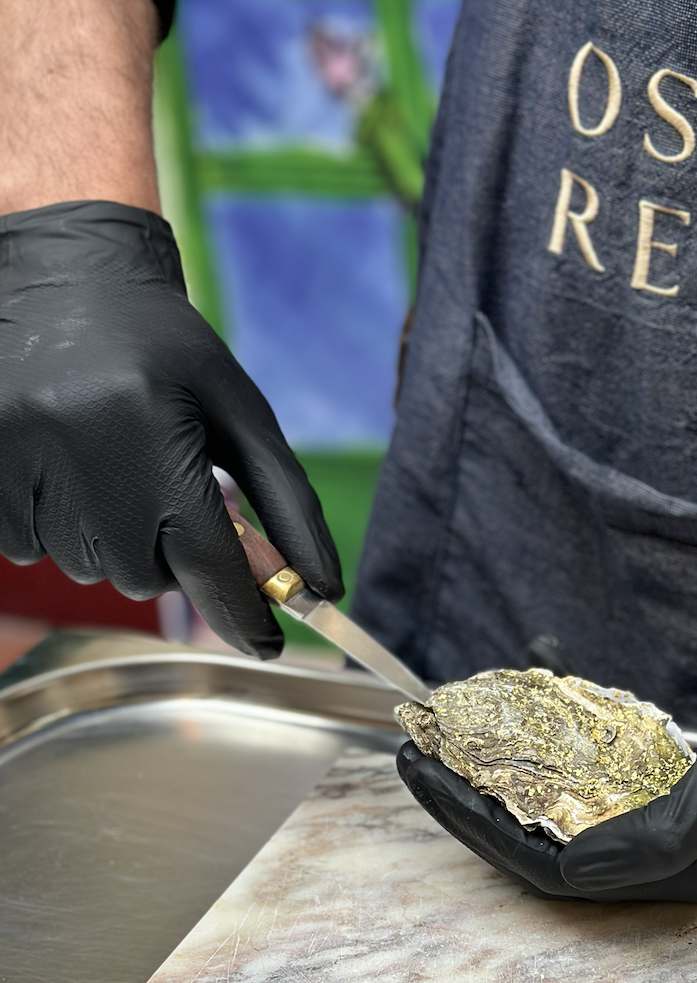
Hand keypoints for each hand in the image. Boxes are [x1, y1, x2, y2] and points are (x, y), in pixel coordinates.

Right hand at [0, 201, 341, 656]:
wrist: (65, 277)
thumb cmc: (169, 352)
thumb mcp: (241, 416)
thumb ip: (286, 506)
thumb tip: (322, 589)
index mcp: (152, 432)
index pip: (207, 562)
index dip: (243, 614)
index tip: (268, 646)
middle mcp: (77, 451)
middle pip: (147, 579)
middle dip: (172, 552)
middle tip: (167, 487)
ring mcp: (13, 460)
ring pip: (90, 569)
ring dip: (116, 539)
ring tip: (112, 463)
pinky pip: (29, 549)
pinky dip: (61, 527)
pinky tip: (67, 466)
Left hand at [399, 568, 696, 901]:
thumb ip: (663, 832)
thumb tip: (571, 873)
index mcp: (691, 869)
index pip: (553, 870)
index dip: (479, 829)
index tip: (423, 777)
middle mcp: (682, 859)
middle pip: (549, 850)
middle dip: (476, 808)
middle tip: (416, 758)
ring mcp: (686, 821)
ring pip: (569, 820)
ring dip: (508, 787)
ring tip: (454, 749)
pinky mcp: (691, 784)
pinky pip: (602, 787)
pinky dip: (554, 766)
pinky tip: (525, 735)